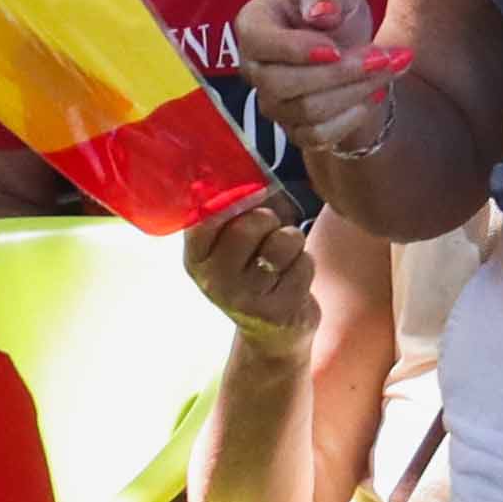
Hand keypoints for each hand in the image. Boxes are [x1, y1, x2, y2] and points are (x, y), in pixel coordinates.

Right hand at [180, 198, 319, 351]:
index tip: (253, 192)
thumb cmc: (254, 269)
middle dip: (269, 218)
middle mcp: (214, 280)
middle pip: (249, 224)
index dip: (233, 197)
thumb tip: (253, 168)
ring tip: (282, 257)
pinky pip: (304, 263)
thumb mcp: (234, 241)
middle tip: (269, 229)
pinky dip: (305, 264)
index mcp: (197, 258)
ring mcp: (245, 299)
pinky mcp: (277, 311)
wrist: (272, 333)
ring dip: (292, 240)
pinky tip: (292, 279)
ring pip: (283, 241)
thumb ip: (239, 206)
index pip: (205, 217)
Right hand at [232, 0, 406, 161]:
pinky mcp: (292, 130)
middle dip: (339, 72)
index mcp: (254, 24)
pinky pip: (317, 136)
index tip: (336, 48)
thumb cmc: (336, 13)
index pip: (259, 42)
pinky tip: (375, 94)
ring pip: (306, 111)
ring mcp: (271, 103)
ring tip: (390, 69)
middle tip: (382, 57)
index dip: (295, 49)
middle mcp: (254, 68)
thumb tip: (320, 13)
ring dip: (354, 91)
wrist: (352, 50)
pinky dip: (351, 118)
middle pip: (282, 83)